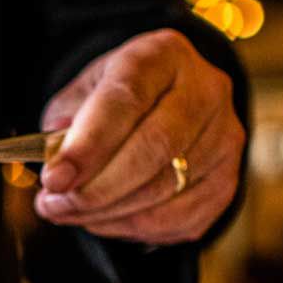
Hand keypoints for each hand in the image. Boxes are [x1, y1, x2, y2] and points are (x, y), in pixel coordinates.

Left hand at [35, 28, 244, 244]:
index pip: (126, 100)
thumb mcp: (81, 93)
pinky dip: (131, 227)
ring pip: (166, 189)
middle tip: (53, 204)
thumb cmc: (115, 100)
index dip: (88, 146)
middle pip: (154, 147)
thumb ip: (65, 122)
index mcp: (162, 56)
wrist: (165, 103)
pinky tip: (101, 219)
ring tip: (68, 211)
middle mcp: (206, 90)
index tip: (54, 179)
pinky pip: (179, 217)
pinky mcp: (229, 179)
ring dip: (107, 212)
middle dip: (97, 188)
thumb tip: (59, 163)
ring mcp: (225, 136)